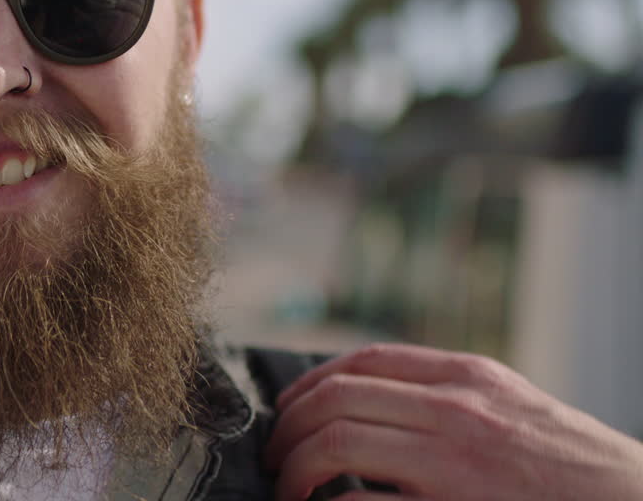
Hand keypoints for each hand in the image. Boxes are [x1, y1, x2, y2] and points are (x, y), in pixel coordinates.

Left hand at [265, 343, 642, 500]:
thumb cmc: (572, 470)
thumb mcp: (513, 409)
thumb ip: (449, 398)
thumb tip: (371, 403)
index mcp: (469, 379)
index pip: (364, 360)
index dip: (310, 382)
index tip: (288, 408)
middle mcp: (457, 410)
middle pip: (335, 397)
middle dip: (289, 427)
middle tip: (275, 456)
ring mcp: (454, 463)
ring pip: (336, 443)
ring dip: (295, 468)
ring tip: (289, 489)